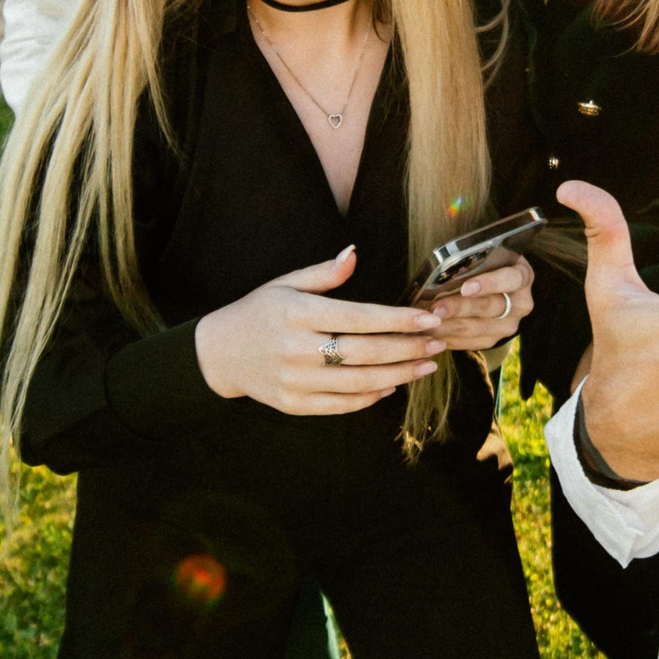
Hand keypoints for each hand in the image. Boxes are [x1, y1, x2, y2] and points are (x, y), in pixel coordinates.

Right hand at [192, 245, 442, 414]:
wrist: (219, 353)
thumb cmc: (259, 312)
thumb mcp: (285, 283)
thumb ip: (324, 273)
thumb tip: (354, 253)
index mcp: (299, 314)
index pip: (360, 318)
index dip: (399, 320)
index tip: (429, 319)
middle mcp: (298, 349)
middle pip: (366, 353)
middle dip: (408, 348)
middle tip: (438, 343)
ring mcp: (296, 381)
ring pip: (360, 383)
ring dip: (400, 375)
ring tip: (426, 366)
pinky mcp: (294, 405)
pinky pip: (341, 405)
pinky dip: (371, 397)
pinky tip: (393, 385)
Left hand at [429, 254, 533, 351]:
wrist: (496, 288)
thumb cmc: (486, 265)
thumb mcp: (486, 257)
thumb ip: (472, 261)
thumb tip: (442, 271)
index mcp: (522, 276)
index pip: (510, 280)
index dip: (489, 284)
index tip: (466, 288)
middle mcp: (520, 304)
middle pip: (489, 307)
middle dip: (459, 308)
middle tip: (436, 309)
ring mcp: (508, 325)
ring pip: (477, 328)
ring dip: (449, 326)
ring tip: (427, 322)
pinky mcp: (494, 340)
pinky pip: (470, 342)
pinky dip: (449, 337)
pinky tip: (432, 333)